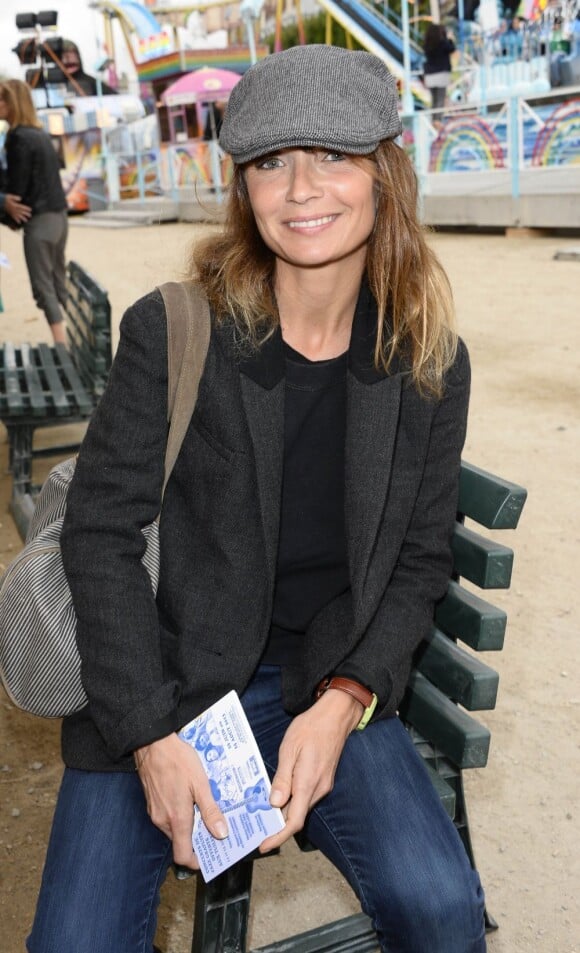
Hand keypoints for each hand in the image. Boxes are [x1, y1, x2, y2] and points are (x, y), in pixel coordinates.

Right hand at [4, 194, 30, 223]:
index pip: (21, 207)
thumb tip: (20, 198)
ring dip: (22, 218)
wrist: (0, 202)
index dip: (26, 208)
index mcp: (14, 205)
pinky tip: (19, 222)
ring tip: (26, 220)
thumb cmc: (5, 199)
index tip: (30, 209)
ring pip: (18, 215)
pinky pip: (13, 217)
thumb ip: (15, 197)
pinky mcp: (10, 213)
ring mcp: (12, 212)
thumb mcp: (10, 196)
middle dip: (25, 214)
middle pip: (21, 212)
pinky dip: (16, 220)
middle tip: (30, 215)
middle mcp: (14, 209)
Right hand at [134, 733, 228, 867]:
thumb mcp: (200, 784)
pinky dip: (180, 816)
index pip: (182, 856)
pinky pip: (168, 818)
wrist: (152, 743)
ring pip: (174, 830)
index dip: (196, 861)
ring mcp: (155, 812)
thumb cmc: (178, 761)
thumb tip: (221, 834)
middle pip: (180, 843)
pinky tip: (191, 801)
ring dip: (189, 826)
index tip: (210, 856)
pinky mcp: (152, 803)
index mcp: (176, 819)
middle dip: (197, 841)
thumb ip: (210, 811)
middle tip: (215, 830)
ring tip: (205, 813)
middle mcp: (163, 820)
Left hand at [259, 689, 362, 852]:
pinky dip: (292, 802)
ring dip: (284, 814)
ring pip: (301, 807)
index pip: (294, 820)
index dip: (278, 836)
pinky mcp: (323, 780)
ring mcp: (323, 785)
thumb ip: (283, 777)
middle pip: (296, 817)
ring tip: (263, 813)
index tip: (264, 845)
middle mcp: (318, 788)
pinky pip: (306, 797)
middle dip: (277, 827)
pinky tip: (279, 796)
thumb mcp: (289, 748)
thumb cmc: (311, 727)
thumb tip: (274, 803)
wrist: (336, 716)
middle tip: (256, 829)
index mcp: (307, 782)